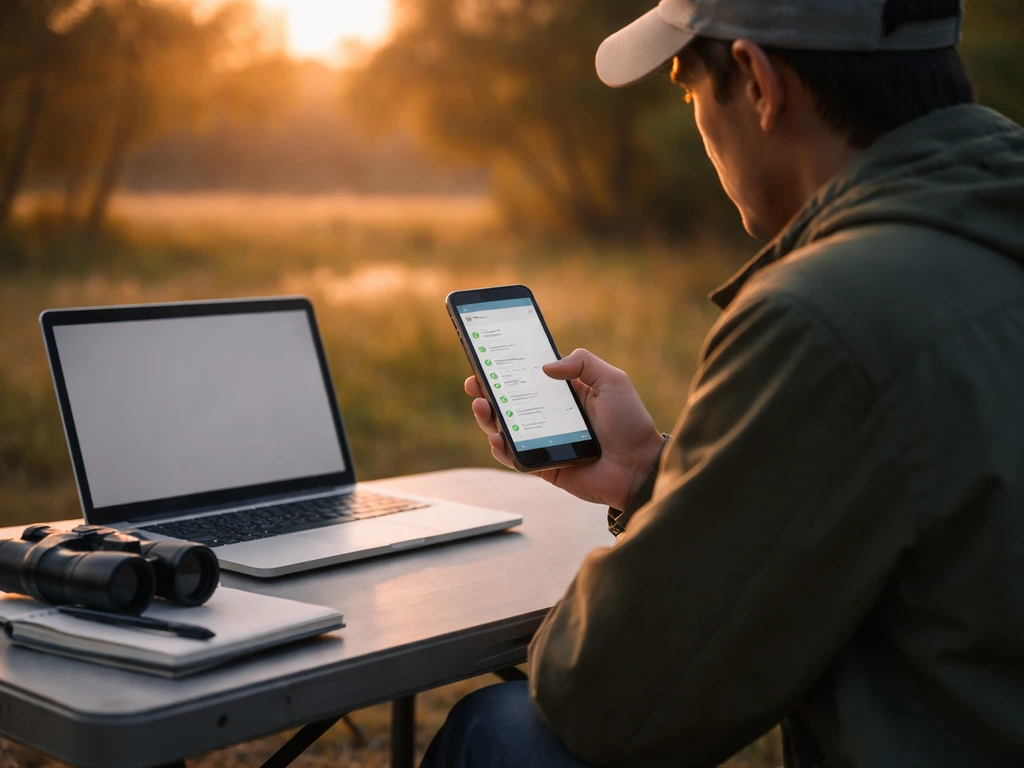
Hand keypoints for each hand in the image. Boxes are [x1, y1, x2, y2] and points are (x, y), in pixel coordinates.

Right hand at [465, 348, 664, 509]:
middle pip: (510, 400)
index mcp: (566, 393)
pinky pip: (514, 456)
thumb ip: (583, 363)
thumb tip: (545, 366)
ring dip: (487, 416)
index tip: (488, 358)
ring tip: (481, 405)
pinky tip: (496, 437)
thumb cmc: (630, 424)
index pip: (529, 377)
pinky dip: (500, 448)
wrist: (639, 468)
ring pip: (506, 427)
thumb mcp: (612, 381)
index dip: (507, 368)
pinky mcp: (542, 465)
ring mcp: (544, 440)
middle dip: (487, 390)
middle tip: (474, 381)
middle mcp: (551, 415)